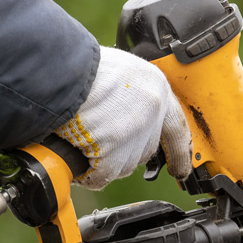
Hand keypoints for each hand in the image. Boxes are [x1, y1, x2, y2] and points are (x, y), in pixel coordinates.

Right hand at [55, 46, 192, 189]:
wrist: (60, 70)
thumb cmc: (79, 66)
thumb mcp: (118, 72)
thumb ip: (129, 95)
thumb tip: (122, 116)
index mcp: (155, 87)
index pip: (176, 127)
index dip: (179, 151)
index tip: (181, 169)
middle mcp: (152, 111)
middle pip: (143, 150)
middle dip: (121, 152)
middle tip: (97, 141)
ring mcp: (134, 134)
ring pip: (123, 166)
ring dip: (101, 161)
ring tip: (79, 138)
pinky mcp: (113, 153)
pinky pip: (102, 176)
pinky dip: (87, 172)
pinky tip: (75, 154)